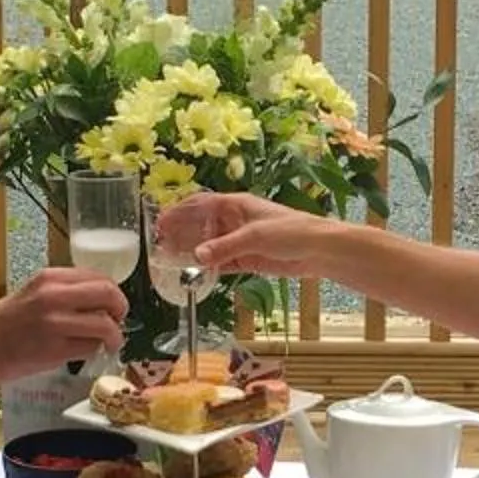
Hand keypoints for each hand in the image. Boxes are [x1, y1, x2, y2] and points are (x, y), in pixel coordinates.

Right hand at [0, 265, 125, 372]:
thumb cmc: (6, 325)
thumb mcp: (34, 294)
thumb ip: (66, 293)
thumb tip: (102, 299)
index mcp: (49, 278)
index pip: (98, 276)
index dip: (112, 292)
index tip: (112, 305)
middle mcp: (53, 295)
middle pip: (108, 293)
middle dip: (120, 309)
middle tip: (118, 320)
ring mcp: (55, 322)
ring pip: (105, 324)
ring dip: (113, 336)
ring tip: (108, 342)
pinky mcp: (55, 349)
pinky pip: (91, 347)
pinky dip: (95, 351)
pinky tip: (87, 353)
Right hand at [157, 192, 333, 279]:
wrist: (319, 250)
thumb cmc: (291, 231)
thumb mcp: (256, 236)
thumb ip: (225, 247)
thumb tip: (197, 256)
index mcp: (235, 205)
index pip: (200, 204)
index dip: (178, 212)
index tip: (160, 223)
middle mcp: (234, 220)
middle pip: (200, 225)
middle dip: (180, 234)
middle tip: (159, 246)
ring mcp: (240, 240)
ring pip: (209, 245)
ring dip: (191, 252)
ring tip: (170, 261)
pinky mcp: (247, 259)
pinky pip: (222, 262)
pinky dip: (208, 267)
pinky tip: (195, 273)